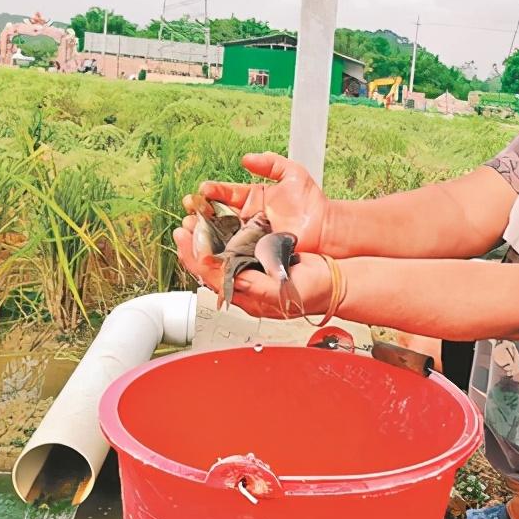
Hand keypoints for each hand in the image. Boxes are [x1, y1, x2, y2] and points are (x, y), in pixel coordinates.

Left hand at [173, 214, 333, 318]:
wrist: (335, 281)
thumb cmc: (315, 291)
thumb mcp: (284, 291)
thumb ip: (256, 288)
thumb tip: (231, 281)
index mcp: (248, 296)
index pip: (213, 278)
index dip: (197, 259)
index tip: (188, 241)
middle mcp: (246, 284)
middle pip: (210, 267)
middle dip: (193, 247)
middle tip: (183, 228)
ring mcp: (253, 270)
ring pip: (220, 255)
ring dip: (206, 239)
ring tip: (194, 222)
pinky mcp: (261, 257)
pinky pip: (236, 247)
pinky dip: (223, 234)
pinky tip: (217, 224)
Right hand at [194, 152, 328, 252]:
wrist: (327, 228)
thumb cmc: (312, 202)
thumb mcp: (293, 174)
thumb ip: (271, 163)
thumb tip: (247, 158)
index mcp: (250, 198)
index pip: (225, 193)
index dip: (212, 191)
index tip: (203, 190)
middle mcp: (245, 218)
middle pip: (216, 215)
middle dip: (200, 212)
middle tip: (190, 210)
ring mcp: (248, 237)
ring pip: (219, 234)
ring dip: (203, 231)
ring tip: (191, 228)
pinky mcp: (254, 253)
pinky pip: (233, 253)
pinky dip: (219, 252)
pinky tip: (207, 250)